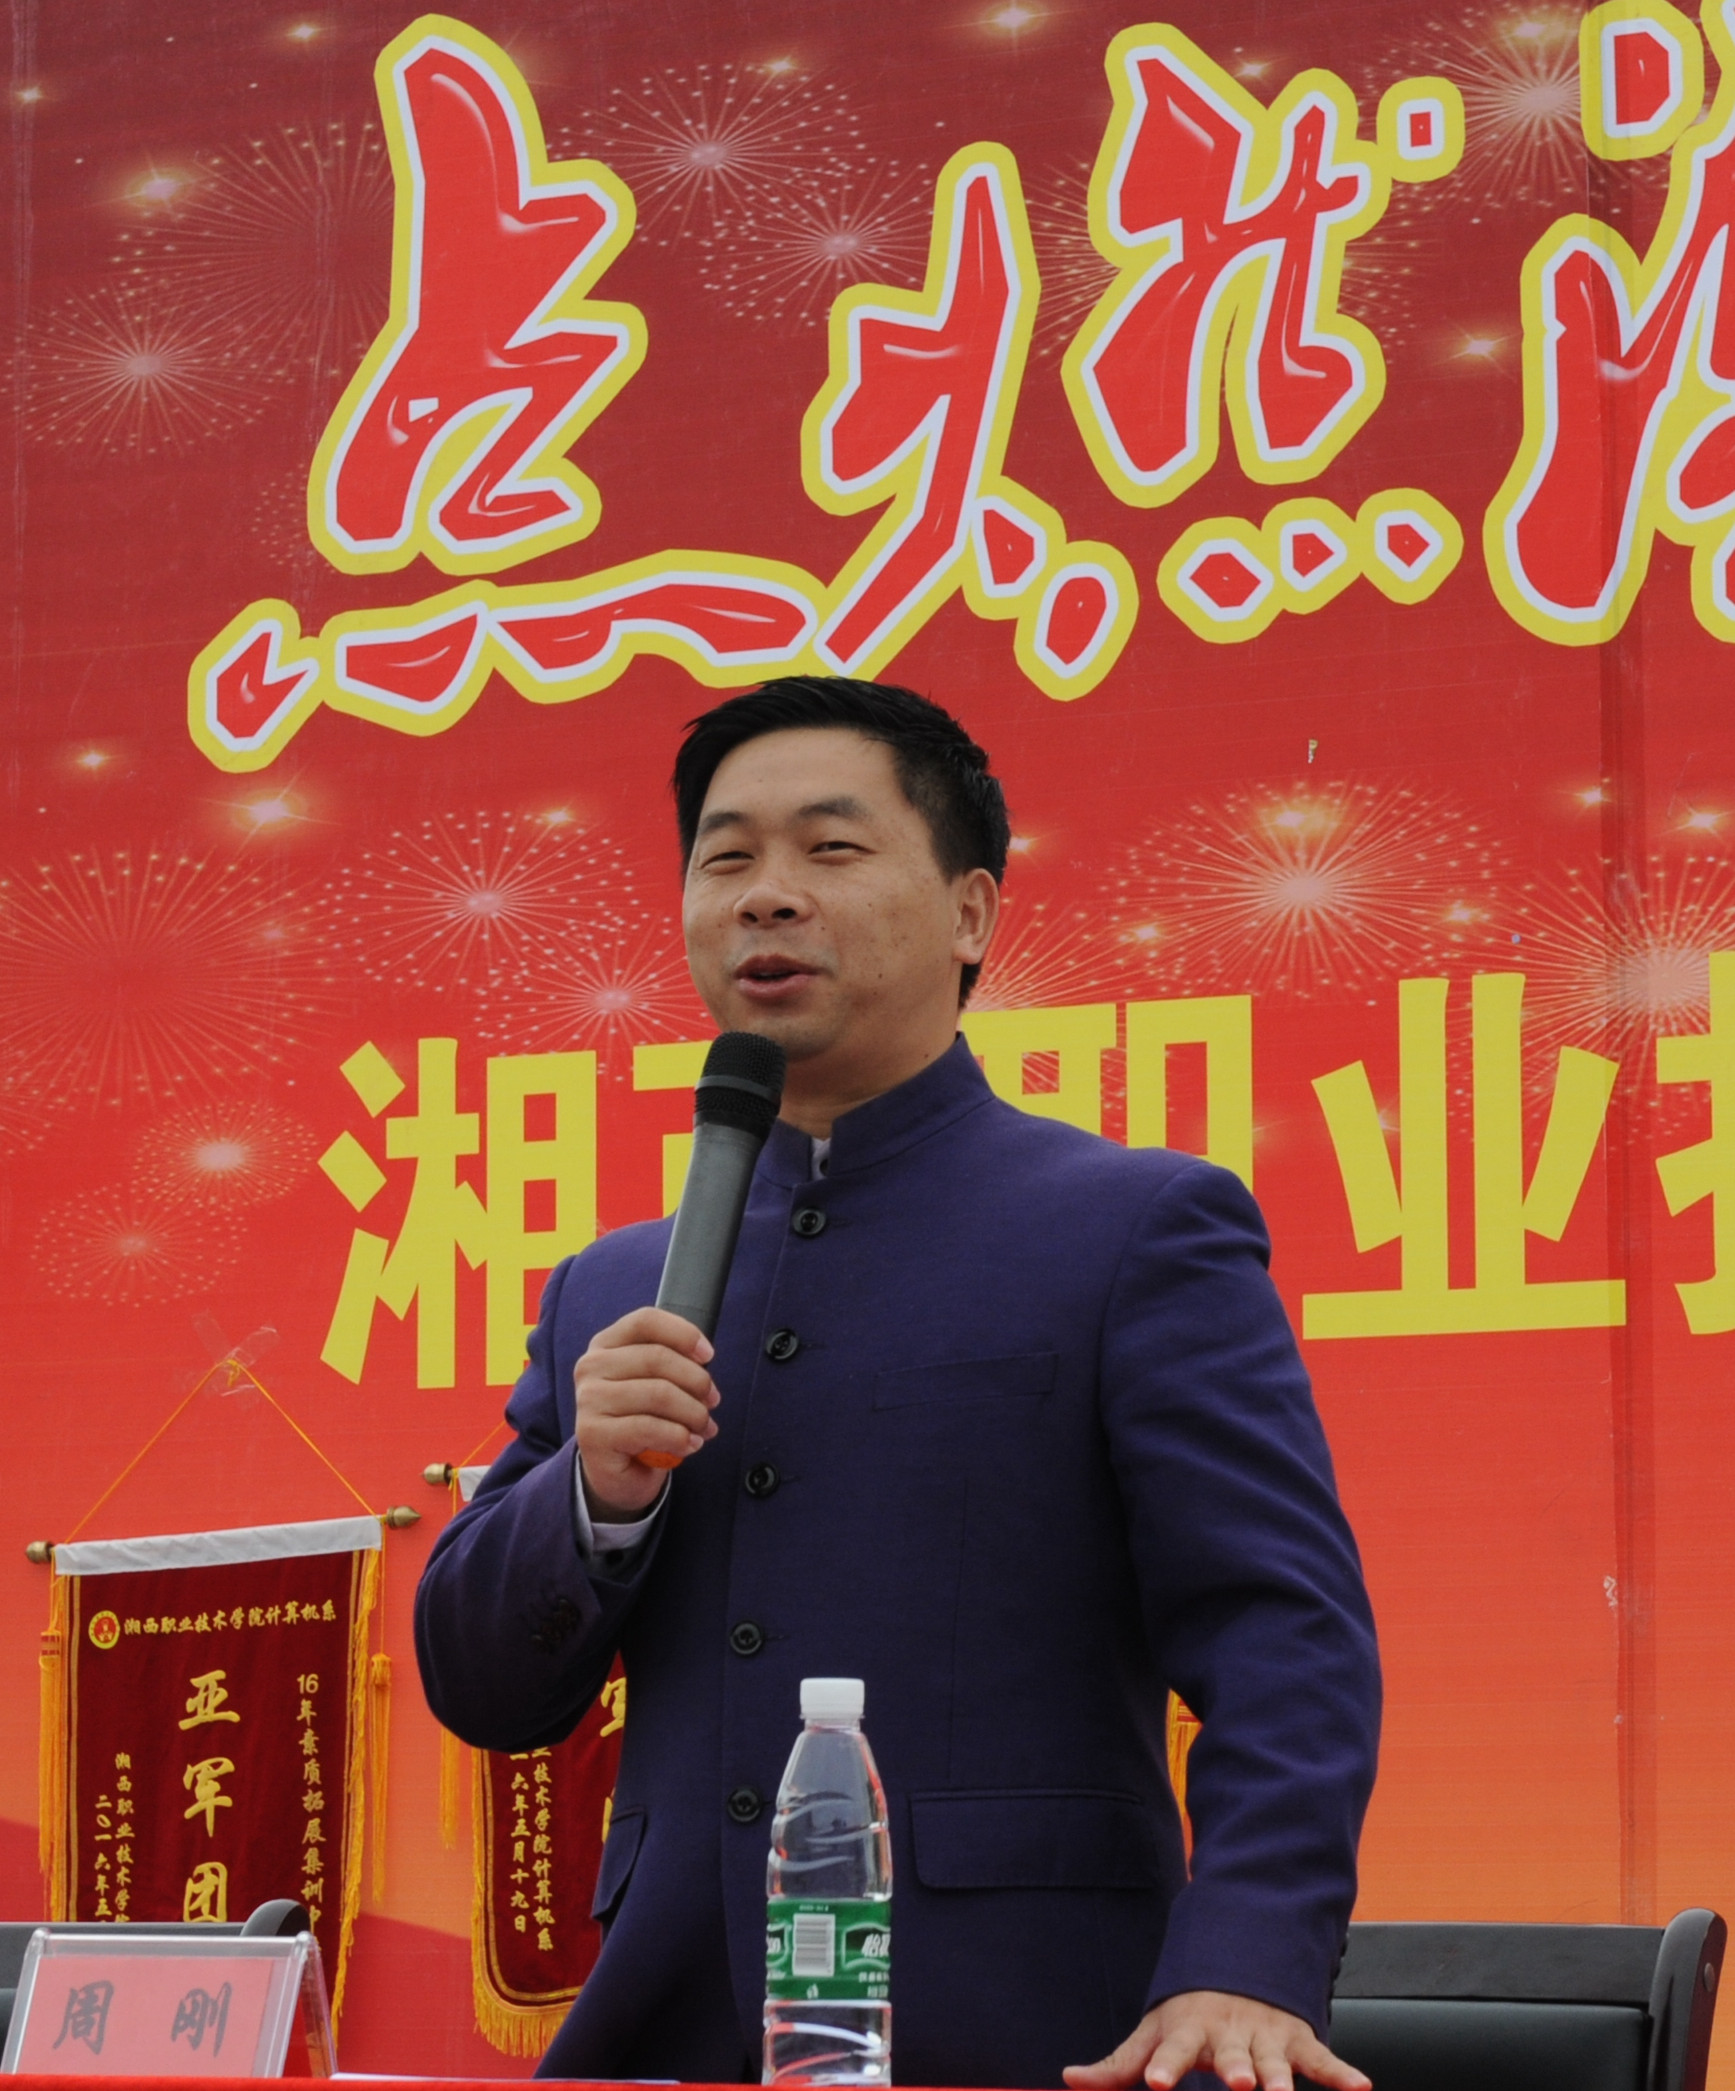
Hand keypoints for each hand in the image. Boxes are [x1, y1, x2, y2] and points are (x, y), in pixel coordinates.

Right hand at [574, 1307, 718, 1519]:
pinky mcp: (593, 1433)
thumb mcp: (655, 1383)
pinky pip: (649, 1428)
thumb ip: (673, 1362)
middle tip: (712, 1401)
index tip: (708, 1355)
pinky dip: (679, 1437)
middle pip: (657, 1357)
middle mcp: (591, 1366)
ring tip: (703, 1427)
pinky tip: (689, 1444)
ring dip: (693, 1413)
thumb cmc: (640, 1418)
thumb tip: (703, 1358)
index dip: (683, 1333)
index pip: (646, 1321)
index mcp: (606, 1344)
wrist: (616, 1470)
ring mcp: (588, 1400)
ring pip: (658, 1393)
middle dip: (696, 1381)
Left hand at [1064, 1991, 1368, 2090]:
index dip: (1163, 2067)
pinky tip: (1359, 2087)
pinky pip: (1321, 2060)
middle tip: (1239, 2085)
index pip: (1172, 2051)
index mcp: (1190, 2032)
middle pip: (1233, 2057)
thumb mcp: (1152, 2035)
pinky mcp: (1297, 2042)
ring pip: (1275, 2061)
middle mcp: (1230, 2035)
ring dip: (1280, 2078)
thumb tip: (1068, 2079)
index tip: (1154, 2082)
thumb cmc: (1188, 2018)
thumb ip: (1117, 2065)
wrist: (1237, 1972)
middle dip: (1236, 2071)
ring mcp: (1266, 2038)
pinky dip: (1341, 2074)